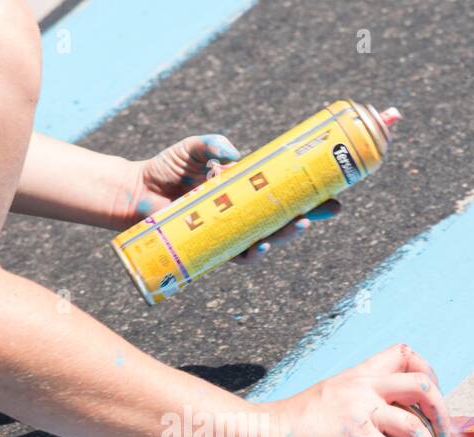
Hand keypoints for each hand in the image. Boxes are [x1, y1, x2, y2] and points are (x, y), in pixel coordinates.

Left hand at [113, 134, 341, 254]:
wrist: (137, 193)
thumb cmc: (166, 169)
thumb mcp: (192, 149)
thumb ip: (211, 144)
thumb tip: (233, 156)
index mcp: (246, 188)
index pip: (285, 192)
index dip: (312, 196)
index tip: (336, 193)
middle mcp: (243, 212)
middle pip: (284, 218)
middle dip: (309, 216)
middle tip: (327, 209)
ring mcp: (231, 231)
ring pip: (268, 238)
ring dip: (286, 235)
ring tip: (298, 225)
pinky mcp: (214, 246)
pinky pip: (239, 254)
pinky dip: (253, 252)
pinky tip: (263, 245)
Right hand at [260, 344, 450, 436]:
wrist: (269, 433)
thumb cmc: (295, 424)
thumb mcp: (330, 398)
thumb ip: (354, 402)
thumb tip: (378, 428)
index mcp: (359, 374)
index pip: (404, 353)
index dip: (428, 372)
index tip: (430, 400)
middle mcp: (363, 386)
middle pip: (423, 385)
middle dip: (442, 412)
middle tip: (442, 435)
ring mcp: (360, 410)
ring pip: (414, 425)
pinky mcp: (354, 436)